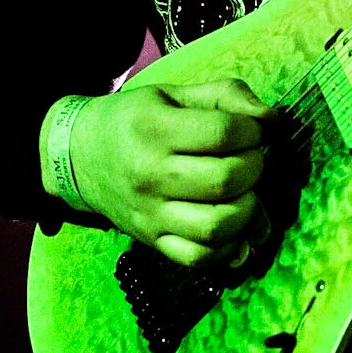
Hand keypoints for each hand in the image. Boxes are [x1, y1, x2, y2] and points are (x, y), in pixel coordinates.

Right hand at [63, 78, 270, 267]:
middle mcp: (150, 175)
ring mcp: (150, 214)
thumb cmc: (134, 120)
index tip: (252, 131)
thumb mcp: (174, 94)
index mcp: (155, 129)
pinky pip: (198, 258)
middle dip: (255, 167)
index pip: (225, 133)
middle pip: (225, 181)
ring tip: (247, 194)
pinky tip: (236, 230)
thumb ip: (226, 96)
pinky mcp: (151, 241)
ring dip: (248, 211)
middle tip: (250, 159)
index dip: (254, 131)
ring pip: (216, 226)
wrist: (79, 156)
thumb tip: (272, 120)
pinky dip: (228, 250)